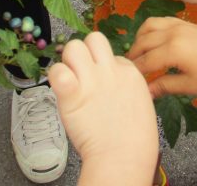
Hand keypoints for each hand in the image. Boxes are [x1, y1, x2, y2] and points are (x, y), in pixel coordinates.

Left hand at [48, 33, 157, 182]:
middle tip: (79, 73)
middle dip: (84, 52)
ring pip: (73, 47)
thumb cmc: (134, 139)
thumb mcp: (141, 102)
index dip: (102, 67)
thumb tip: (112, 83)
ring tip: (69, 79)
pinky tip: (60, 89)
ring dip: (68, 61)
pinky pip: (57, 70)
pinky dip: (55, 77)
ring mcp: (92, 80)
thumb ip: (126, 87)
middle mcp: (110, 70)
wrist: (124, 157)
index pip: (111, 54)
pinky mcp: (72, 94)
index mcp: (129, 72)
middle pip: (93, 39)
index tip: (99, 83)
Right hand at [127, 17, 196, 98]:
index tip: (128, 81)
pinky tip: (151, 41)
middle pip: (143, 42)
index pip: (145, 61)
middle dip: (133, 56)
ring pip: (148, 26)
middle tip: (129, 69)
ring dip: (139, 39)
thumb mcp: (188, 86)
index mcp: (174, 50)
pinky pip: (160, 20)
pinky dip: (150, 29)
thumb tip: (145, 92)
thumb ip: (164, 86)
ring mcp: (179, 25)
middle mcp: (173, 33)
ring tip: (138, 54)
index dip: (135, 72)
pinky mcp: (184, 22)